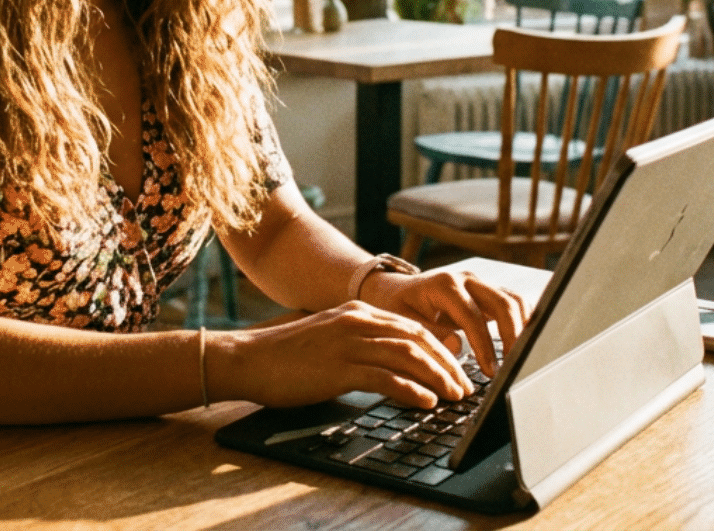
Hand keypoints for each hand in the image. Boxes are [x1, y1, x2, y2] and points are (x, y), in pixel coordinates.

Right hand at [210, 301, 472, 409]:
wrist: (249, 359)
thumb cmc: (287, 356)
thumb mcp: (331, 338)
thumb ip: (361, 344)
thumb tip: (393, 366)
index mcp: (357, 312)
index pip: (412, 327)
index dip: (440, 348)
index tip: (456, 369)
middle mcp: (357, 321)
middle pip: (417, 338)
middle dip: (447, 364)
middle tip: (464, 387)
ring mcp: (348, 343)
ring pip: (408, 355)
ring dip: (437, 377)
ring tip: (454, 396)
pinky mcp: (339, 368)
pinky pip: (385, 377)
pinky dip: (411, 390)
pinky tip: (425, 402)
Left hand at [359, 270, 526, 376]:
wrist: (394, 290)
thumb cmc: (396, 307)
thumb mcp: (403, 322)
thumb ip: (428, 333)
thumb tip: (457, 346)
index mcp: (444, 284)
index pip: (473, 316)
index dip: (485, 345)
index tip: (490, 372)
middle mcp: (467, 279)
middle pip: (503, 303)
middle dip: (513, 336)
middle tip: (515, 367)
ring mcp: (480, 284)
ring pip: (514, 300)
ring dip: (524, 328)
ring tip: (523, 358)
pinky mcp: (488, 293)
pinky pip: (514, 303)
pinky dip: (525, 321)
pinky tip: (526, 343)